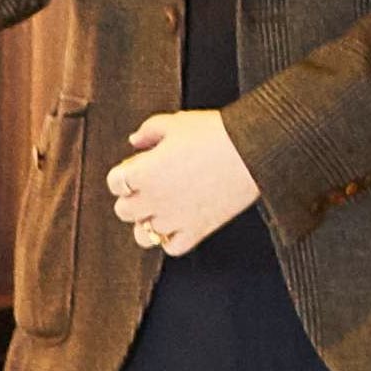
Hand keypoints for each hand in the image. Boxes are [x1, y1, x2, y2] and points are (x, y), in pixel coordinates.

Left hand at [103, 111, 261, 257]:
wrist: (256, 149)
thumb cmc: (217, 133)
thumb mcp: (177, 122)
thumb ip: (149, 130)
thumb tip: (136, 141)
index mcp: (142, 172)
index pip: (114, 182)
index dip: (125, 172)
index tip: (141, 166)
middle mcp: (153, 199)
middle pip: (123, 210)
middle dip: (134, 198)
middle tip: (153, 186)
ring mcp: (175, 218)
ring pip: (143, 235)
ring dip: (149, 223)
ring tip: (164, 209)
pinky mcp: (198, 230)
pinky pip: (172, 247)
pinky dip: (172, 239)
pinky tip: (182, 223)